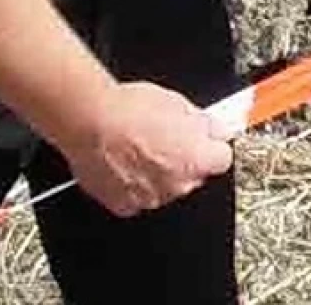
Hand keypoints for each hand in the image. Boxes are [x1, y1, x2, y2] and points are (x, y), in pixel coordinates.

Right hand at [59, 81, 234, 216]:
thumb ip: (206, 124)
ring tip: (138, 148)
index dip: (210, 146)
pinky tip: (124, 163)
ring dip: (158, 173)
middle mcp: (178, 185)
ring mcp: (151, 198)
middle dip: (184, 160)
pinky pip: (138, 197)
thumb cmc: (130, 110)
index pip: (221, 159)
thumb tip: (217, 130)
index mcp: (198, 160)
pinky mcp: (124, 206)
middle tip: (164, 139)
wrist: (89, 122)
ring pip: (165, 187)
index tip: (203, 140)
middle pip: (194, 175)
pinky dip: (134, 184)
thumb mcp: (180, 104)